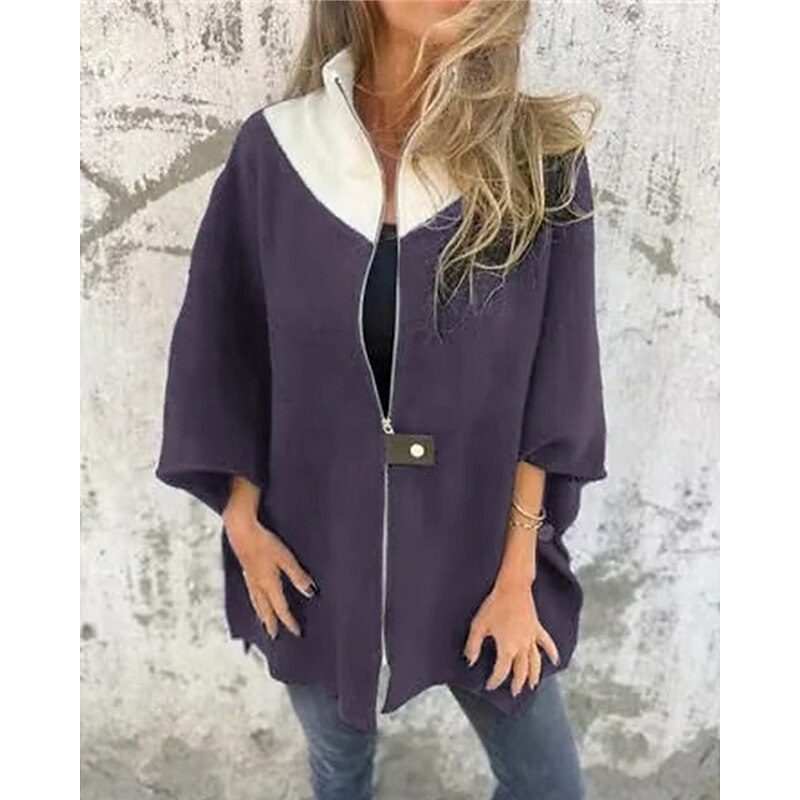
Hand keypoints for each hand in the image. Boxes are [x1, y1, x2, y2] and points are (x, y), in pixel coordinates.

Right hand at [223, 508, 316, 639]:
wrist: (241, 531)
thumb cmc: (263, 542)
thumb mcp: (286, 558)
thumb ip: (298, 576)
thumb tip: (309, 592)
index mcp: (269, 584)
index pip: (281, 609)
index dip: (289, 621)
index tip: (296, 632)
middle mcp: (258, 585)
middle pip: (266, 610)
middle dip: (271, 624)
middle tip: (274, 636)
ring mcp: (250, 578)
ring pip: (256, 603)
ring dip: (261, 615)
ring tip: (263, 622)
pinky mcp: (246, 570)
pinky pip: (251, 593)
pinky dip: (255, 602)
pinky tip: (255, 599)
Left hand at [463, 580, 559, 695]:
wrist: (512, 587)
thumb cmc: (494, 605)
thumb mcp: (478, 625)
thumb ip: (473, 646)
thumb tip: (470, 662)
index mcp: (507, 648)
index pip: (501, 671)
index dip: (495, 681)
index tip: (489, 686)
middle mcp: (522, 647)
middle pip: (521, 671)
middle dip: (517, 683)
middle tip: (514, 693)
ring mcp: (531, 638)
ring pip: (535, 663)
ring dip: (534, 675)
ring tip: (533, 686)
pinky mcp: (537, 628)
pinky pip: (547, 644)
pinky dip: (553, 653)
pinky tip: (555, 661)